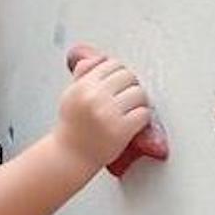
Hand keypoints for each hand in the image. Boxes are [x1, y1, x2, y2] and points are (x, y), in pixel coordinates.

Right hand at [54, 45, 152, 169]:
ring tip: (129, 110)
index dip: (118, 74)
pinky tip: (132, 123)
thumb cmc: (72, 127)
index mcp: (82, 87)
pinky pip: (144, 113)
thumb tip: (94, 58)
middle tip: (125, 98)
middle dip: (130, 86)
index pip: (112, 64)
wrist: (69, 156)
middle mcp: (94, 98)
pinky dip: (142, 118)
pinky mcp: (121, 130)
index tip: (117, 84)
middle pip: (128, 76)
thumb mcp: (70, 96)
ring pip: (139, 93)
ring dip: (138, 102)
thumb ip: (82, 76)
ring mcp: (108, 114)